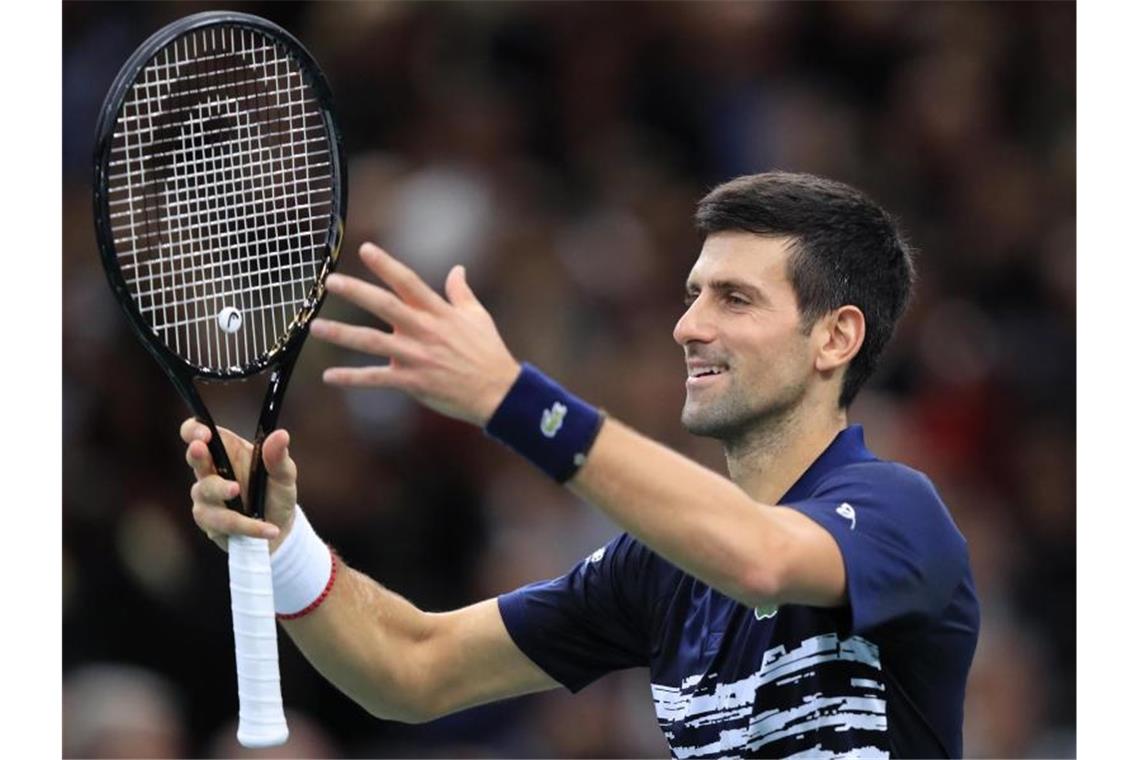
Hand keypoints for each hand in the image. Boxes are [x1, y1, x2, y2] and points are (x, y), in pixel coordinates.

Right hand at [180, 418, 295, 552]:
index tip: (204, 433)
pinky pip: (221, 522)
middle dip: (196, 454)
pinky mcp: (209, 521)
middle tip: (200, 449)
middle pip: (194, 458)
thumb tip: (281, 435)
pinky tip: (269, 530)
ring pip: (205, 491)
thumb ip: (278, 457)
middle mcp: (212, 470)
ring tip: (240, 493)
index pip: (199, 432)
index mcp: (227, 450)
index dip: (195, 429)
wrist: (279, 528)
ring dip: (221, 491)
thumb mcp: (284, 474)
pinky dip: (247, 526)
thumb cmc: (276, 493)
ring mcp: (206, 497)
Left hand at [310, 243, 521, 425]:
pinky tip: (329, 377)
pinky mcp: (412, 381)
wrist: (498, 391)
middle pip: (383, 305)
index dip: (385, 264)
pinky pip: (376, 378)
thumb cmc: (489, 352)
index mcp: (438, 312)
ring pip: (372, 341)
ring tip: (316, 326)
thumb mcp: (477, 317)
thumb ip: (461, 292)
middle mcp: (423, 330)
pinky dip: (351, 378)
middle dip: (355, 291)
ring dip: (342, 333)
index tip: (365, 248)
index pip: (407, 281)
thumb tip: (458, 269)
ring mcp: (416, 356)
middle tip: (330, 281)